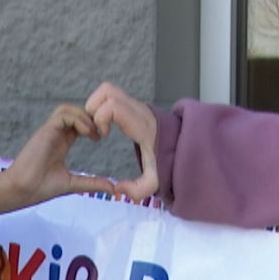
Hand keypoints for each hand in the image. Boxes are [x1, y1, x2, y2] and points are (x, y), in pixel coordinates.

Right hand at [0, 105, 113, 224]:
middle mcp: (56, 134)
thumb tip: (112, 189)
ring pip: (67, 109)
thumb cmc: (40, 187)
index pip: (78, 123)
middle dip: (90, 117)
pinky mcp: (45, 131)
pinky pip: (62, 115)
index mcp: (62, 143)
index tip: (101, 137)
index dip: (92, 125)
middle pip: (74, 112)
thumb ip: (92, 183)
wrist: (22, 190)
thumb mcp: (73, 183)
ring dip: (84, 116)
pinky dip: (77, 119)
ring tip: (93, 132)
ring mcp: (50, 131)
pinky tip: (86, 132)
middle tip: (101, 132)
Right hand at [84, 81, 159, 200]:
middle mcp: (139, 110)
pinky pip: (112, 95)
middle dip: (93, 109)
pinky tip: (105, 124)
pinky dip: (102, 105)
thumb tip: (117, 188)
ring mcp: (136, 105)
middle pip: (107, 91)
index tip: (103, 135)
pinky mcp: (134, 105)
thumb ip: (138, 189)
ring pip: (108, 89)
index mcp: (141, 125)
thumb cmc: (168, 161)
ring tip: (99, 126)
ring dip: (96, 105)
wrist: (185, 146)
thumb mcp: (155, 181)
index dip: (100, 118)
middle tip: (96, 129)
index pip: (113, 106)